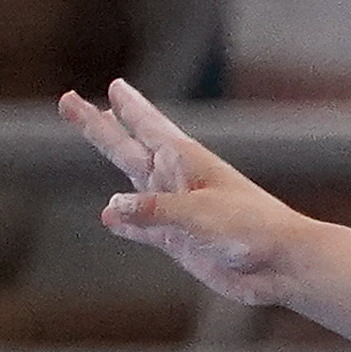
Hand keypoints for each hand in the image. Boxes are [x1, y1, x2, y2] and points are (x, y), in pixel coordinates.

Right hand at [61, 78, 310, 306]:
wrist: (282, 266)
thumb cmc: (251, 227)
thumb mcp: (198, 213)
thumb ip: (153, 210)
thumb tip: (110, 209)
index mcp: (187, 162)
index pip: (149, 126)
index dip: (129, 107)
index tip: (115, 85)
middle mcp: (177, 182)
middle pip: (126, 148)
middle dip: (99, 126)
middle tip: (68, 101)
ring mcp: (176, 212)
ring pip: (131, 186)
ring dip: (111, 164)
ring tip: (97, 147)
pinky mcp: (179, 242)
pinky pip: (142, 229)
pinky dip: (126, 224)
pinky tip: (110, 219)